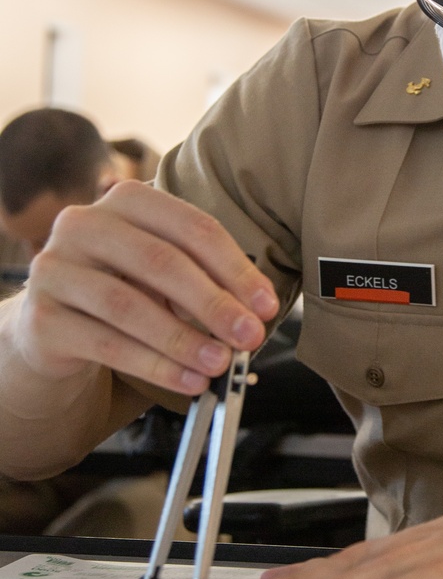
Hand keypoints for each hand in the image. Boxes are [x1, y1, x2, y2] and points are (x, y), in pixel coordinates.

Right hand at [12, 181, 278, 396]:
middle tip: (250, 335)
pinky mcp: (41, 318)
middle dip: (214, 304)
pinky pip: (106, 344)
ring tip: (220, 362)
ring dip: (184, 339)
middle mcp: (83, 224)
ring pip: (130, 306)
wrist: (54, 322)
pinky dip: (155, 366)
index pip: (192, 227)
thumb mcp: (162, 271)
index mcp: (125, 199)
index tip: (266, 305)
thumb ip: (204, 278)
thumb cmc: (124, 287)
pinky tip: (187, 379)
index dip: (235, 268)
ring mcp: (55, 269)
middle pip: (162, 262)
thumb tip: (255, 312)